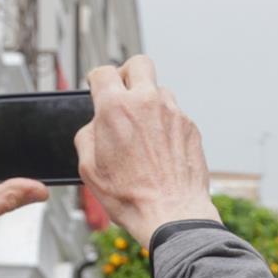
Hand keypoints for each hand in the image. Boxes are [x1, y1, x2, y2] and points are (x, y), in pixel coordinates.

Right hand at [76, 56, 219, 247]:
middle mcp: (146, 102)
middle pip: (138, 64)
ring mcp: (172, 112)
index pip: (103, 72)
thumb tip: (95, 125)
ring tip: (143, 131)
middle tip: (124, 94)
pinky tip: (160, 149)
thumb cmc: (130, 197)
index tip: (98, 88)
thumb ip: (87, 136)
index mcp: (116, 108)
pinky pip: (174, 114)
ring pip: (159, 90)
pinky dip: (166, 125)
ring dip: (149, 103)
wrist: (171, 213)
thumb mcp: (89, 168)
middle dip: (128, 74)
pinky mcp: (189, 126)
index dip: (97, 80)